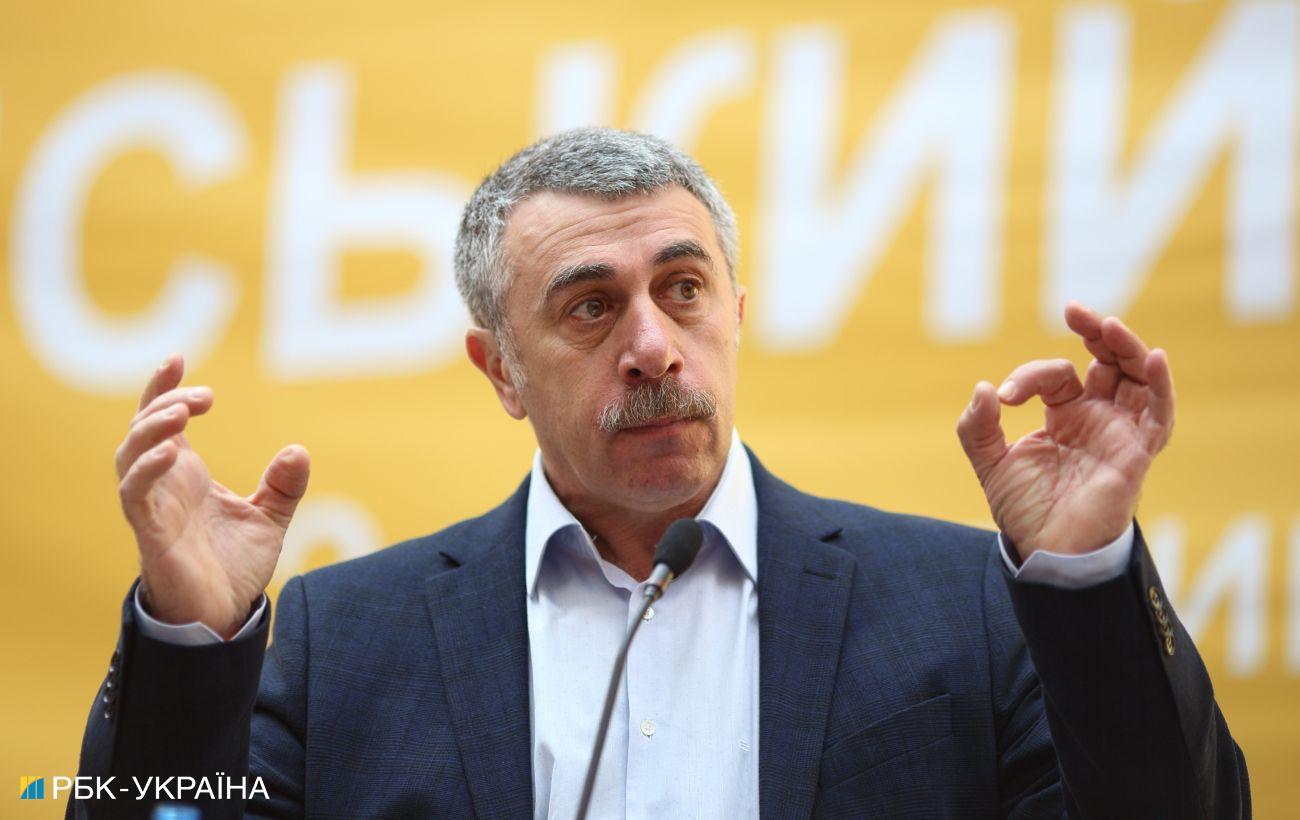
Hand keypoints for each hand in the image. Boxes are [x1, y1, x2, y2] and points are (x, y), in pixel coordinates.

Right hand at [115, 353, 309, 637]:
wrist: (224, 616)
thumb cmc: (234, 566)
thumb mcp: (269, 518)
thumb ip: (284, 486)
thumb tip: (298, 450)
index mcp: (186, 475)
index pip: (163, 420)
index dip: (164, 387)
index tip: (178, 357)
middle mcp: (163, 486)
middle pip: (142, 430)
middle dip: (163, 402)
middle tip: (202, 396)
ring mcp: (153, 508)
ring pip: (129, 457)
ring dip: (150, 429)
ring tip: (181, 412)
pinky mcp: (150, 534)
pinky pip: (135, 495)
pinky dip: (146, 469)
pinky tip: (171, 452)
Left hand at [956, 303, 1173, 560]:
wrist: (1045, 552)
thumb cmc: (1025, 510)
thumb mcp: (990, 462)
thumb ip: (977, 427)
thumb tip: (983, 388)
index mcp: (1065, 416)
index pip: (1057, 374)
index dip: (1030, 375)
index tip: (1006, 396)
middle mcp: (1098, 419)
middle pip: (1110, 362)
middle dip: (1096, 332)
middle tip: (1073, 309)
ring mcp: (1120, 434)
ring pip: (1138, 378)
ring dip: (1127, 348)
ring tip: (1108, 325)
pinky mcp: (1136, 454)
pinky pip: (1159, 415)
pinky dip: (1160, 385)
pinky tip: (1155, 359)